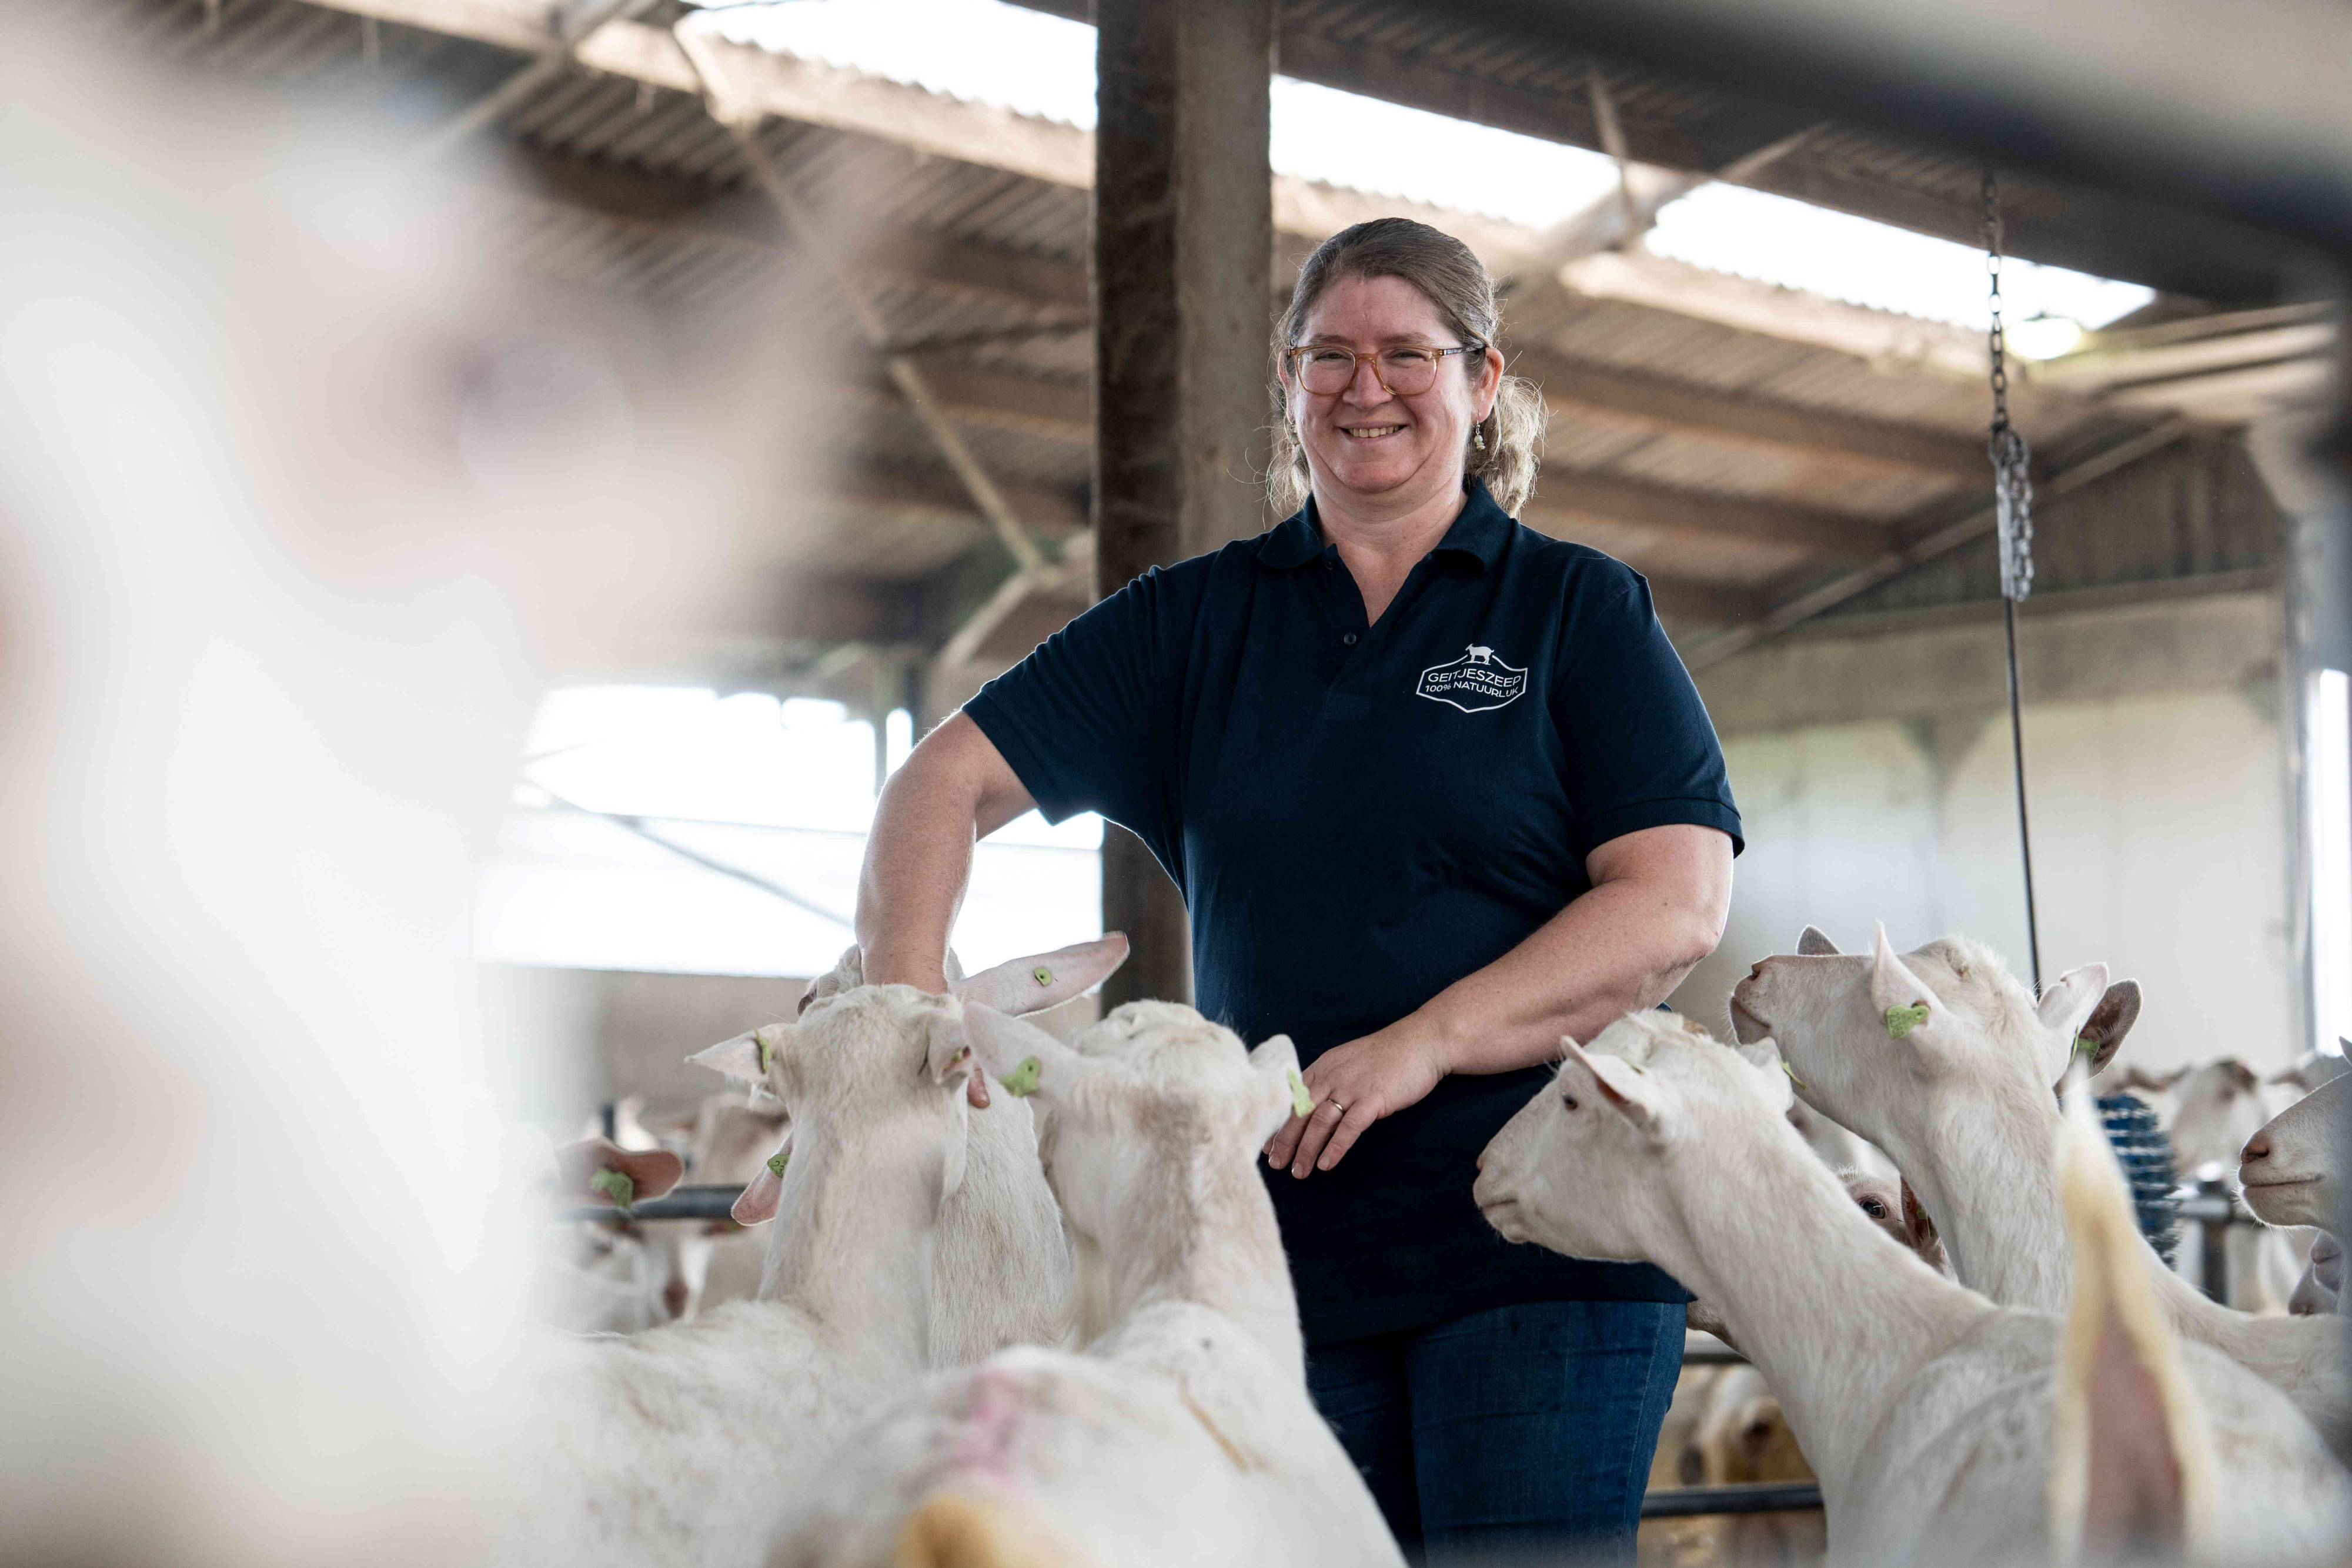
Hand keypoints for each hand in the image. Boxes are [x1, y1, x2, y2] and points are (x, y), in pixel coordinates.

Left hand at [1263, 1017, 1451, 1177]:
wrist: (1422, 1041)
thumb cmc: (1387, 1055)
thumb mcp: (1348, 1061)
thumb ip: (1329, 1079)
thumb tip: (1312, 1104)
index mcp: (1323, 1067)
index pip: (1292, 1099)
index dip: (1278, 1123)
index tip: (1267, 1144)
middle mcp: (1332, 1076)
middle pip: (1300, 1112)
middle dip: (1284, 1140)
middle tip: (1275, 1164)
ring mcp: (1352, 1087)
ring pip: (1320, 1122)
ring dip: (1306, 1149)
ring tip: (1298, 1172)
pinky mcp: (1373, 1099)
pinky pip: (1349, 1127)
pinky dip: (1335, 1147)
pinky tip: (1326, 1165)